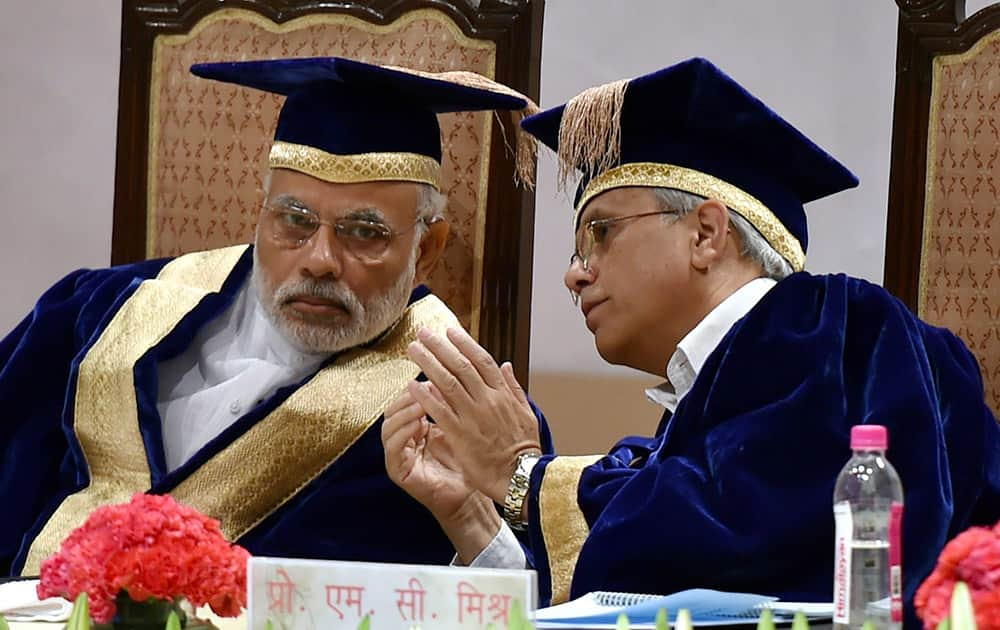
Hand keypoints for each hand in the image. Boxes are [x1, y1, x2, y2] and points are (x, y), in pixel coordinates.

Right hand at [382, 388, 472, 519]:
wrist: (469, 495)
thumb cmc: (466, 461)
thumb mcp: (456, 427)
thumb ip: (446, 406)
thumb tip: (442, 378)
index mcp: (415, 427)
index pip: (405, 401)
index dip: (416, 388)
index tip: (431, 377)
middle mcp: (403, 439)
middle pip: (393, 411)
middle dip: (407, 397)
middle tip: (423, 387)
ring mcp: (398, 456)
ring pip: (388, 427)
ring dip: (403, 412)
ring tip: (420, 403)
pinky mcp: (397, 471)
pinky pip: (392, 448)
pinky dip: (402, 433)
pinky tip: (417, 424)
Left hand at [405, 326, 541, 504]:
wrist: (523, 476)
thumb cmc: (525, 448)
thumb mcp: (526, 412)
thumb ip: (514, 387)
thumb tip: (506, 365)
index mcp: (503, 394)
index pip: (482, 360)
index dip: (465, 344)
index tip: (450, 331)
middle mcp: (488, 400)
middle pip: (461, 365)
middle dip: (440, 347)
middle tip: (423, 333)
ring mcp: (474, 416)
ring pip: (448, 383)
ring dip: (429, 363)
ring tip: (413, 350)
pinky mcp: (461, 435)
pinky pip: (440, 411)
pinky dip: (426, 396)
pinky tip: (412, 385)